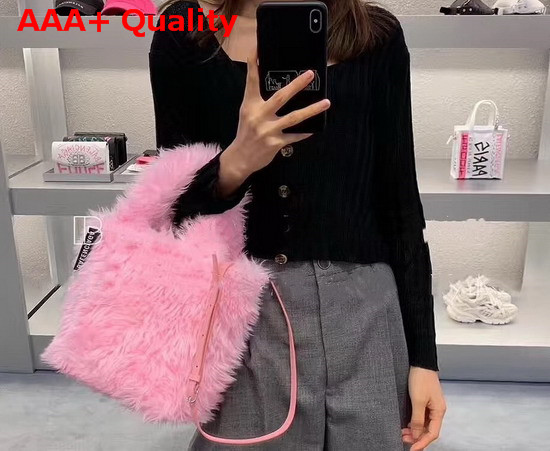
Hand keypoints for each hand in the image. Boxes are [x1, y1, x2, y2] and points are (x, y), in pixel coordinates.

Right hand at [218, 48, 330, 196]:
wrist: (239, 158)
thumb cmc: (246, 133)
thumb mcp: (247, 112)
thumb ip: (258, 98)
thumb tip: (276, 85)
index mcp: (250, 105)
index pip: (251, 82)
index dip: (253, 65)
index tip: (256, 50)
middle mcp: (259, 116)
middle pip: (281, 97)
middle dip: (297, 85)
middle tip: (310, 74)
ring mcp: (268, 130)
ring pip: (294, 118)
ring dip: (312, 110)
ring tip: (326, 102)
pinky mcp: (276, 143)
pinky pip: (295, 136)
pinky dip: (304, 133)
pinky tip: (314, 129)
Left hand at [402, 366, 445, 449]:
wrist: (420, 362)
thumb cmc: (421, 378)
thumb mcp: (417, 400)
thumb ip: (417, 419)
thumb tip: (417, 435)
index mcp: (439, 411)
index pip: (432, 433)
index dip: (422, 443)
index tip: (413, 449)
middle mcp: (437, 410)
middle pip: (429, 430)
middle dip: (417, 437)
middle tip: (404, 439)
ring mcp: (431, 405)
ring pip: (424, 424)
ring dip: (414, 430)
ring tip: (403, 433)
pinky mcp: (425, 400)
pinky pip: (421, 417)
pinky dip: (414, 422)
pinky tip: (407, 424)